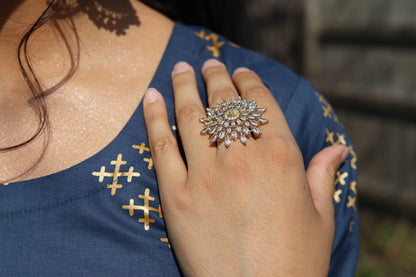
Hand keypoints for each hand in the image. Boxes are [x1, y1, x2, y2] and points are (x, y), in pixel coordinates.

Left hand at [143, 59, 348, 275]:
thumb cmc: (295, 263)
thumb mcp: (321, 218)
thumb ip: (324, 176)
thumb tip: (338, 149)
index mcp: (281, 158)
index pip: (261, 104)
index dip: (248, 82)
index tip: (240, 72)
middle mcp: (242, 158)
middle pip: (224, 104)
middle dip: (216, 78)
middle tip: (209, 64)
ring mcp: (205, 176)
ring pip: (191, 116)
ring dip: (185, 87)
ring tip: (181, 69)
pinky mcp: (176, 196)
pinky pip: (161, 146)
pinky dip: (154, 118)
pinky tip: (152, 97)